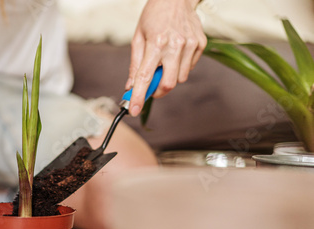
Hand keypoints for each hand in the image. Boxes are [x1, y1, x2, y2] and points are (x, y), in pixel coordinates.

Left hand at [126, 0, 205, 115]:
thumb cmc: (154, 16)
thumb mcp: (138, 37)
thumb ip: (134, 64)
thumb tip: (130, 87)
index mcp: (156, 43)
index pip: (145, 77)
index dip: (138, 96)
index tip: (133, 110)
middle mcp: (175, 45)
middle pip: (168, 84)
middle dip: (158, 90)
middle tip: (152, 86)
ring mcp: (190, 45)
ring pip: (180, 78)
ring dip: (170, 76)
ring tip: (164, 60)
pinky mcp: (200, 44)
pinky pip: (189, 67)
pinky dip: (180, 66)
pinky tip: (175, 53)